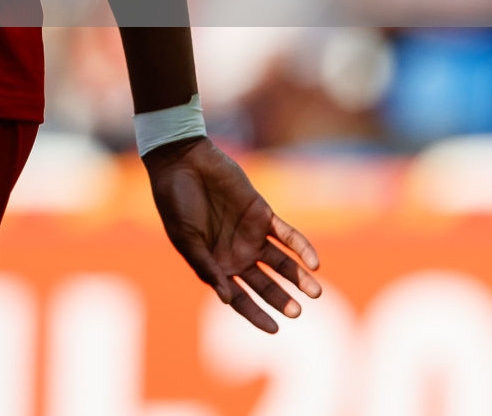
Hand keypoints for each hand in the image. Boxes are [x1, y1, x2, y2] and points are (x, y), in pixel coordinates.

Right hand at [144, 136, 321, 332]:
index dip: (256, 314)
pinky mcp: (263, 215)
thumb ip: (206, 267)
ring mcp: (252, 235)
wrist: (183, 162)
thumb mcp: (185, 238)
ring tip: (316, 293)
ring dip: (298, 278)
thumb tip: (226, 299)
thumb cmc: (175, 201)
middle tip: (297, 312)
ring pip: (282, 264)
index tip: (275, 329)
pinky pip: (288, 236)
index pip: (240, 297)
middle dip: (282, 299)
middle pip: (265, 284)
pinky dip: (302, 248)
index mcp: (216, 264)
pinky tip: (313, 263)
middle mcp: (237, 254)